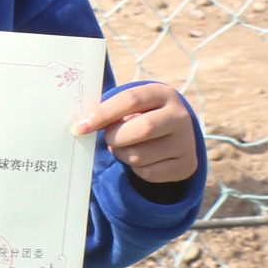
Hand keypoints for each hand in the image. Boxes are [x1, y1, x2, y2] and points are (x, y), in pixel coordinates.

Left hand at [75, 82, 200, 183]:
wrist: (173, 134)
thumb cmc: (138, 115)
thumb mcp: (129, 105)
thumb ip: (109, 108)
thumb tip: (81, 123)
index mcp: (162, 93)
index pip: (131, 100)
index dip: (102, 114)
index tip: (79, 127)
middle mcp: (180, 116)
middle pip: (142, 128)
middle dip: (114, 137)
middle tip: (106, 138)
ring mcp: (187, 142)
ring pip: (141, 155)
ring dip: (121, 154)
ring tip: (123, 147)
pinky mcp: (187, 165)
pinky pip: (148, 173)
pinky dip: (135, 169)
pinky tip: (139, 158)